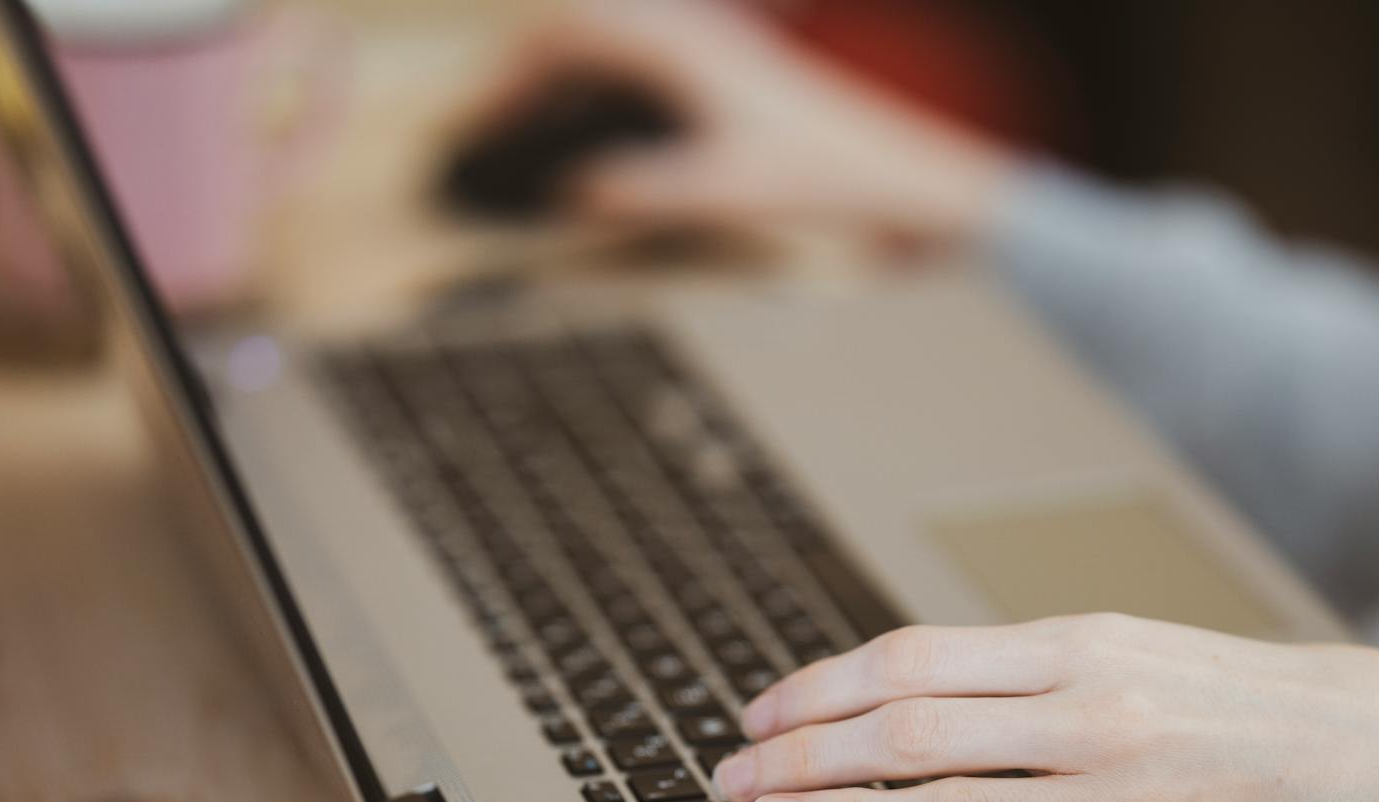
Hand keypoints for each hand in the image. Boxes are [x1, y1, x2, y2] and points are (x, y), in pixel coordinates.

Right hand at [467, 0, 1014, 238]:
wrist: (898, 175)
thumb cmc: (822, 174)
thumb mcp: (720, 192)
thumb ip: (639, 192)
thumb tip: (571, 192)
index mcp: (678, 44)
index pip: (565, 34)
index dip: (510, 77)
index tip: (480, 124)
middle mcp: (691, 34)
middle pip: (580, 31)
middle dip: (526, 74)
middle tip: (493, 129)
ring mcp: (709, 51)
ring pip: (610, 45)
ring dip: (564, 81)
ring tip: (534, 136)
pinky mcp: (726, 77)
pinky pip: (642, 66)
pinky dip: (603, 94)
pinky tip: (603, 145)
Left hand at [717, 615, 1378, 801]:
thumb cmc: (1241, 698)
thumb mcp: (1131, 653)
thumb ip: (1019, 676)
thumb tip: (894, 703)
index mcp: (1082, 644)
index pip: (914, 659)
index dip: (818, 690)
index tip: (756, 717)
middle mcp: (1092, 711)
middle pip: (910, 731)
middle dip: (805, 759)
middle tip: (731, 785)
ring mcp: (1120, 795)